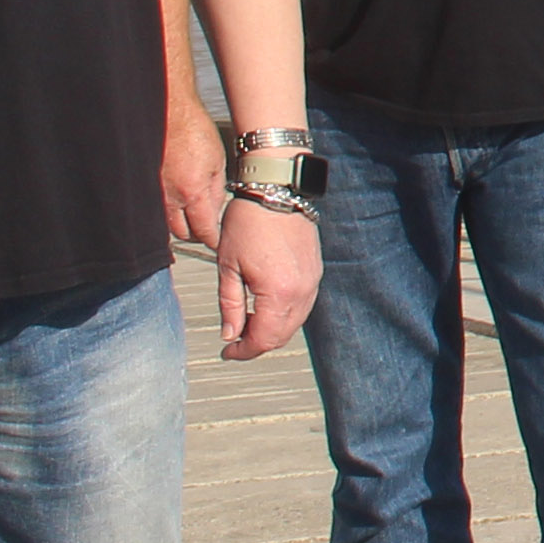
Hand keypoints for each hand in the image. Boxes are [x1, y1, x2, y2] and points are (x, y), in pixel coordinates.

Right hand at [161, 100, 225, 249]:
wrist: (168, 112)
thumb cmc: (193, 130)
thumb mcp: (218, 161)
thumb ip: (216, 191)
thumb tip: (215, 214)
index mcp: (193, 193)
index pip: (203, 231)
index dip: (212, 239)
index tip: (217, 242)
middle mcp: (169, 198)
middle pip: (182, 233)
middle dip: (195, 233)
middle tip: (204, 228)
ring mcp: (153, 193)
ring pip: (165, 222)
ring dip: (178, 222)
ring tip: (189, 215)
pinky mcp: (142, 186)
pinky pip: (153, 208)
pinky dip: (163, 210)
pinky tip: (171, 203)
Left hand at [211, 197, 320, 360]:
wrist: (277, 191)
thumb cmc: (249, 222)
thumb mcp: (227, 266)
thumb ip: (229, 305)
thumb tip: (229, 334)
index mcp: (278, 292)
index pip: (263, 339)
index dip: (243, 351)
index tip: (227, 351)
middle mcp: (302, 291)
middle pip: (282, 335)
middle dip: (257, 344)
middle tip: (235, 340)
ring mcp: (313, 281)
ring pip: (295, 322)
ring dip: (272, 330)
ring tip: (248, 322)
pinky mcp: (316, 271)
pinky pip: (303, 305)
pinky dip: (285, 314)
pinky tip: (266, 306)